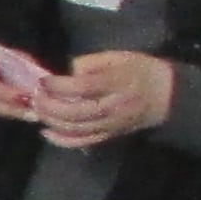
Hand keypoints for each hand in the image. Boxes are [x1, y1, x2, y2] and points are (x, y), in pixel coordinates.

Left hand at [34, 48, 177, 149]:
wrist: (166, 95)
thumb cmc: (140, 71)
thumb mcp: (119, 57)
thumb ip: (91, 63)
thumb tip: (67, 73)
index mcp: (118, 83)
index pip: (84, 87)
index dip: (59, 85)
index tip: (42, 80)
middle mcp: (114, 106)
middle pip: (77, 111)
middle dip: (50, 106)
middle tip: (34, 97)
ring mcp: (112, 124)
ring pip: (77, 129)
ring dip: (52, 121)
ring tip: (37, 110)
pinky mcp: (110, 135)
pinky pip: (84, 142)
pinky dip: (62, 140)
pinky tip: (46, 132)